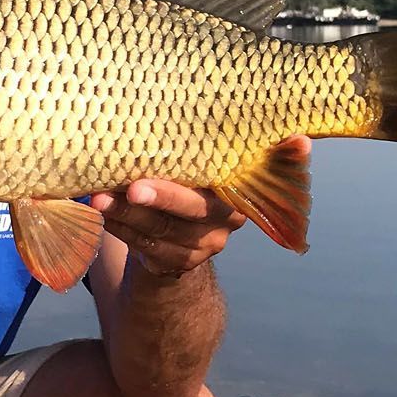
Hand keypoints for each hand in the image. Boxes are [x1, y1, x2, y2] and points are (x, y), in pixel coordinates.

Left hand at [90, 139, 311, 278]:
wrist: (177, 234)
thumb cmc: (190, 178)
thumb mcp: (210, 158)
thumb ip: (235, 139)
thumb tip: (297, 133)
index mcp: (241, 190)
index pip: (255, 177)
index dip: (265, 168)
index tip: (271, 153)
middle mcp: (227, 221)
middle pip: (195, 210)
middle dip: (165, 198)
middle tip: (135, 186)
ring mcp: (200, 247)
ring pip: (161, 229)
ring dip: (127, 213)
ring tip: (98, 197)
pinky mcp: (174, 263)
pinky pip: (143, 245)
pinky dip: (118, 226)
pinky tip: (98, 210)